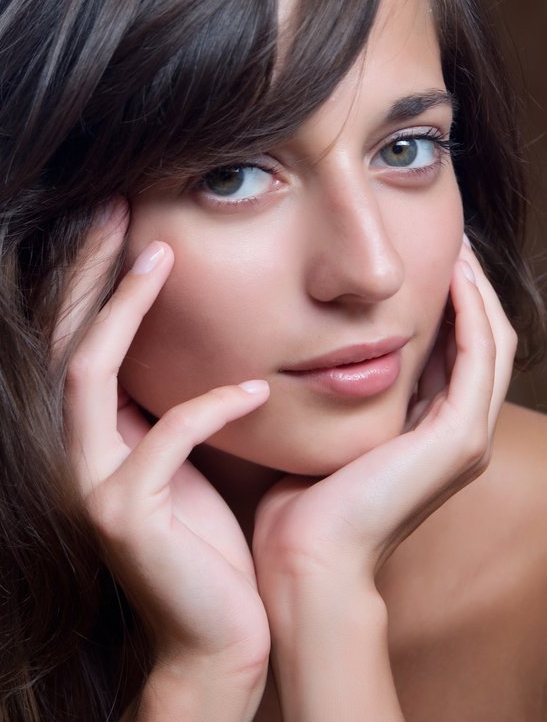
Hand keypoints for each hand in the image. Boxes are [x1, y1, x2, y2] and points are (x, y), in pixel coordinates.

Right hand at [53, 202, 270, 688]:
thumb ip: (168, 398)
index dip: (89, 277)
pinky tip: (258, 386)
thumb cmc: (209, 537)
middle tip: (117, 208)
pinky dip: (209, 408)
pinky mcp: (125, 517)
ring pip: (85, 374)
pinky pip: (164, 443)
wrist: (219, 631)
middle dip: (86, 271)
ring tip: (162, 258)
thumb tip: (189, 328)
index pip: (73, 338)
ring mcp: (91, 484)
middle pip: (61, 340)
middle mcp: (74, 453)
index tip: (119, 216)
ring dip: (122, 311)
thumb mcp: (182, 452)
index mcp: (92, 435)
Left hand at [253, 240, 515, 588]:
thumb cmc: (301, 497)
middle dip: (470, 284)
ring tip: (458, 244)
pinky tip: (454, 275)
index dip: (449, 298)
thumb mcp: (328, 426)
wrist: (305, 557)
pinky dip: (472, 312)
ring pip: (492, 340)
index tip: (426, 254)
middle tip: (452, 236)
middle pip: (483, 337)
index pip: (456, 347)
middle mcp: (458, 432)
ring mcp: (464, 438)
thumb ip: (340, 390)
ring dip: (478, 288)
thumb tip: (314, 345)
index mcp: (431, 430)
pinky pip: (479, 357)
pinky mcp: (458, 440)